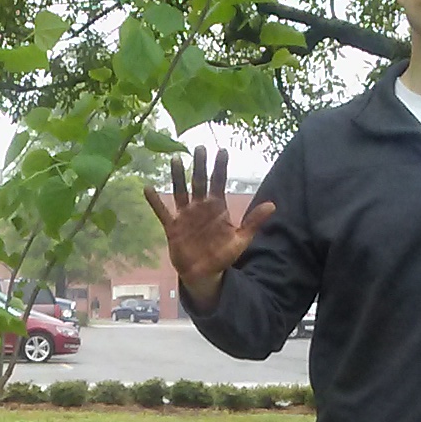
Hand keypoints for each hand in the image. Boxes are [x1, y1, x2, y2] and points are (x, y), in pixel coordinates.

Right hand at [144, 146, 275, 307]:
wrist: (205, 274)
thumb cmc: (222, 255)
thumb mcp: (241, 239)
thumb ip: (253, 222)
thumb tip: (272, 205)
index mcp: (217, 208)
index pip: (219, 183)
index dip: (220, 167)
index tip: (222, 151)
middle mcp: (200, 207)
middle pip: (199, 182)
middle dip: (200, 165)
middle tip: (199, 147)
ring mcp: (185, 216)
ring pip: (180, 192)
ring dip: (178, 177)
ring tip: (175, 160)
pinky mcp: (173, 227)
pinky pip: (162, 212)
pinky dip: (155, 201)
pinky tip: (147, 188)